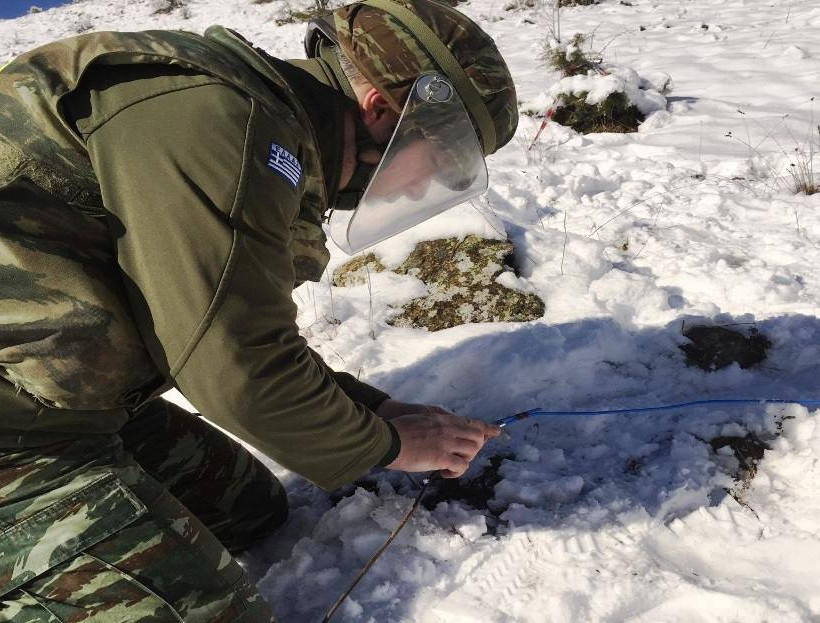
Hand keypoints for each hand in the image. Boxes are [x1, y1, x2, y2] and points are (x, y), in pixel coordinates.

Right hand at [376, 402, 500, 477]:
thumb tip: (444, 431)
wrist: (386, 439)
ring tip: (451, 466)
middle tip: (462, 456)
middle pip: (477, 436)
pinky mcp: (441, 458)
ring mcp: (446, 442)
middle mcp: (448, 428)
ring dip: (465, 459)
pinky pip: (461, 465)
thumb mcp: (419, 420)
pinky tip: (445, 473)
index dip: (486, 428)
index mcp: (441, 418)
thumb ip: (434, 424)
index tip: (497, 432)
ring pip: (472, 451)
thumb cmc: (396, 431)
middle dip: (476, 447)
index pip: (470, 421)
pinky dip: (457, 472)